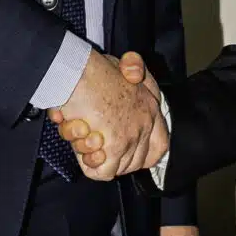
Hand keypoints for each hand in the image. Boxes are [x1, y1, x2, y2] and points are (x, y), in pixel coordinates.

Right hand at [50, 49, 167, 180]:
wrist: (76, 73)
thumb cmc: (92, 67)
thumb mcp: (120, 63)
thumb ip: (132, 68)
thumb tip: (133, 72)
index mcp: (151, 108)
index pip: (159, 146)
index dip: (143, 156)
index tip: (124, 154)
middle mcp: (145, 125)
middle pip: (135, 161)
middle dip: (112, 158)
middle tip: (93, 141)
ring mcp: (131, 137)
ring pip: (116, 167)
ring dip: (93, 154)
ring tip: (82, 131)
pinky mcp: (114, 147)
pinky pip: (102, 172)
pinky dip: (89, 164)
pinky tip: (81, 143)